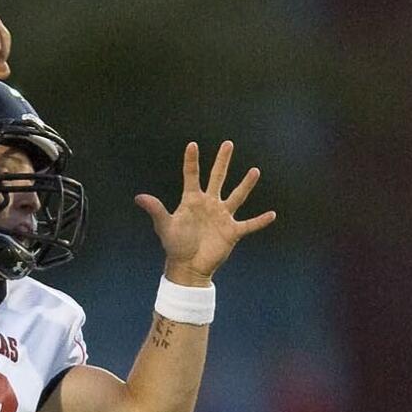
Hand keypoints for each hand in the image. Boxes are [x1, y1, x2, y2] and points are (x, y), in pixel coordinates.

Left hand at [135, 141, 275, 285]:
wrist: (187, 268)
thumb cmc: (175, 246)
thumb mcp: (165, 226)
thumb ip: (156, 210)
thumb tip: (139, 197)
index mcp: (192, 200)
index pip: (192, 175)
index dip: (191, 161)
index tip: (192, 145)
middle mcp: (209, 204)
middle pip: (218, 177)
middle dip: (222, 161)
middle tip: (228, 144)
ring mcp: (222, 217)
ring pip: (237, 196)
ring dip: (246, 185)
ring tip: (255, 171)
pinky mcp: (232, 232)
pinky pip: (249, 225)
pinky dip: (260, 221)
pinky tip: (272, 214)